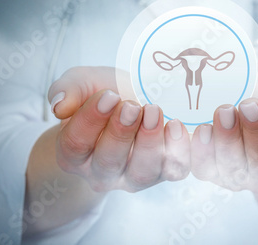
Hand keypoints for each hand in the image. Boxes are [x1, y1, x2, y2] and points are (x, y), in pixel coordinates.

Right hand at [48, 67, 190, 192]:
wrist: (135, 99)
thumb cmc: (106, 93)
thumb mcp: (84, 83)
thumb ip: (69, 89)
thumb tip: (60, 105)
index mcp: (76, 153)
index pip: (75, 145)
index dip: (90, 120)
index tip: (108, 95)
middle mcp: (104, 172)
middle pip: (108, 163)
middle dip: (120, 133)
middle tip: (131, 106)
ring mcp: (137, 174)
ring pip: (144, 172)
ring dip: (151, 143)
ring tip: (154, 112)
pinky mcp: (167, 170)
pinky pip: (179, 169)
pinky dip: (191, 153)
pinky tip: (198, 129)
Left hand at [190, 70, 257, 193]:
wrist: (253, 100)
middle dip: (255, 133)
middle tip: (249, 104)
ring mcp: (236, 176)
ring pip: (230, 168)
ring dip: (226, 140)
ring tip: (224, 110)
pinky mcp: (210, 169)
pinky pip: (199, 167)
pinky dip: (191, 150)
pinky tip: (189, 126)